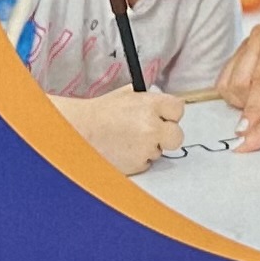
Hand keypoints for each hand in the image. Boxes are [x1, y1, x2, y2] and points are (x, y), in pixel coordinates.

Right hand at [64, 87, 185, 174]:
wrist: (80, 131)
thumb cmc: (101, 113)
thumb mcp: (126, 95)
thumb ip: (148, 99)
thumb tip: (162, 104)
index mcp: (150, 104)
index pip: (178, 109)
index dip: (170, 113)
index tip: (164, 115)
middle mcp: (152, 126)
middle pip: (177, 135)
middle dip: (167, 135)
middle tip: (154, 132)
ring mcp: (146, 147)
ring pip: (160, 150)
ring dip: (149, 147)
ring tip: (128, 139)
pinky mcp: (138, 165)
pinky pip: (147, 163)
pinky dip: (138, 159)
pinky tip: (123, 150)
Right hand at [217, 18, 259, 124]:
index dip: (255, 108)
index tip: (248, 132)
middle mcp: (257, 36)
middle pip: (239, 84)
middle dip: (252, 107)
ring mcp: (245, 44)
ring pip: (228, 86)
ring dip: (244, 103)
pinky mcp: (237, 55)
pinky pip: (224, 84)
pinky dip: (238, 98)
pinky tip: (259, 97)